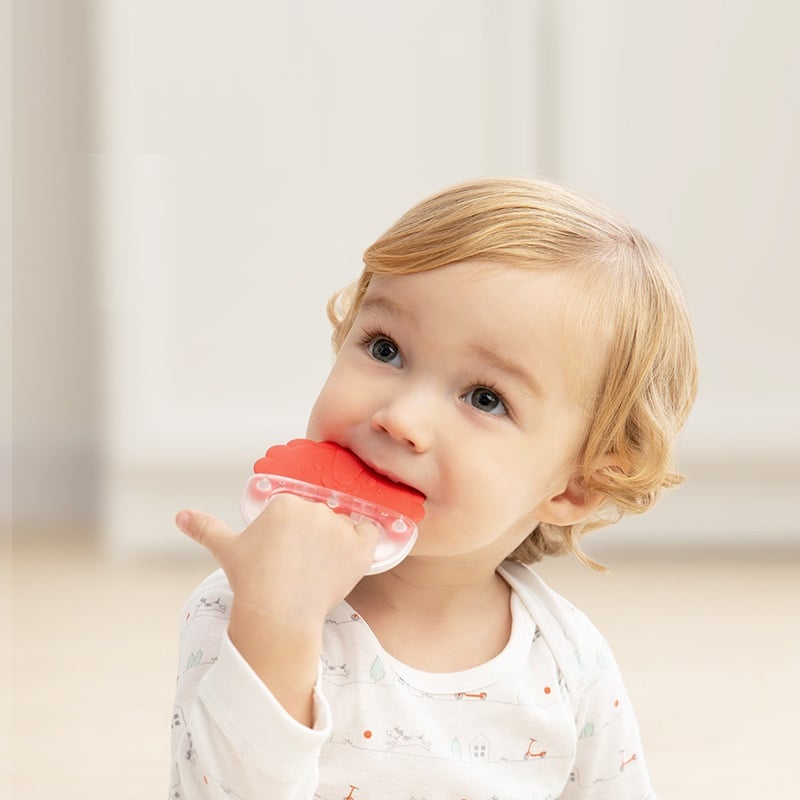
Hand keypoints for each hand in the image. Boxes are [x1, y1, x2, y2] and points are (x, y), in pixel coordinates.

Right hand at [175, 495, 379, 724]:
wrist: (278, 616)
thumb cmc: (252, 582)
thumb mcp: (228, 550)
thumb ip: (205, 528)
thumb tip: (180, 515)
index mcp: (285, 502)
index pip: (295, 508)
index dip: (290, 532)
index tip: (284, 554)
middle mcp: (314, 508)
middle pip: (320, 515)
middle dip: (312, 536)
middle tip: (300, 565)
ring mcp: (338, 528)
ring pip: (343, 525)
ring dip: (336, 542)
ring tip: (319, 569)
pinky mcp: (359, 548)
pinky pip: (371, 534)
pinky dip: (366, 542)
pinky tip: (353, 555)